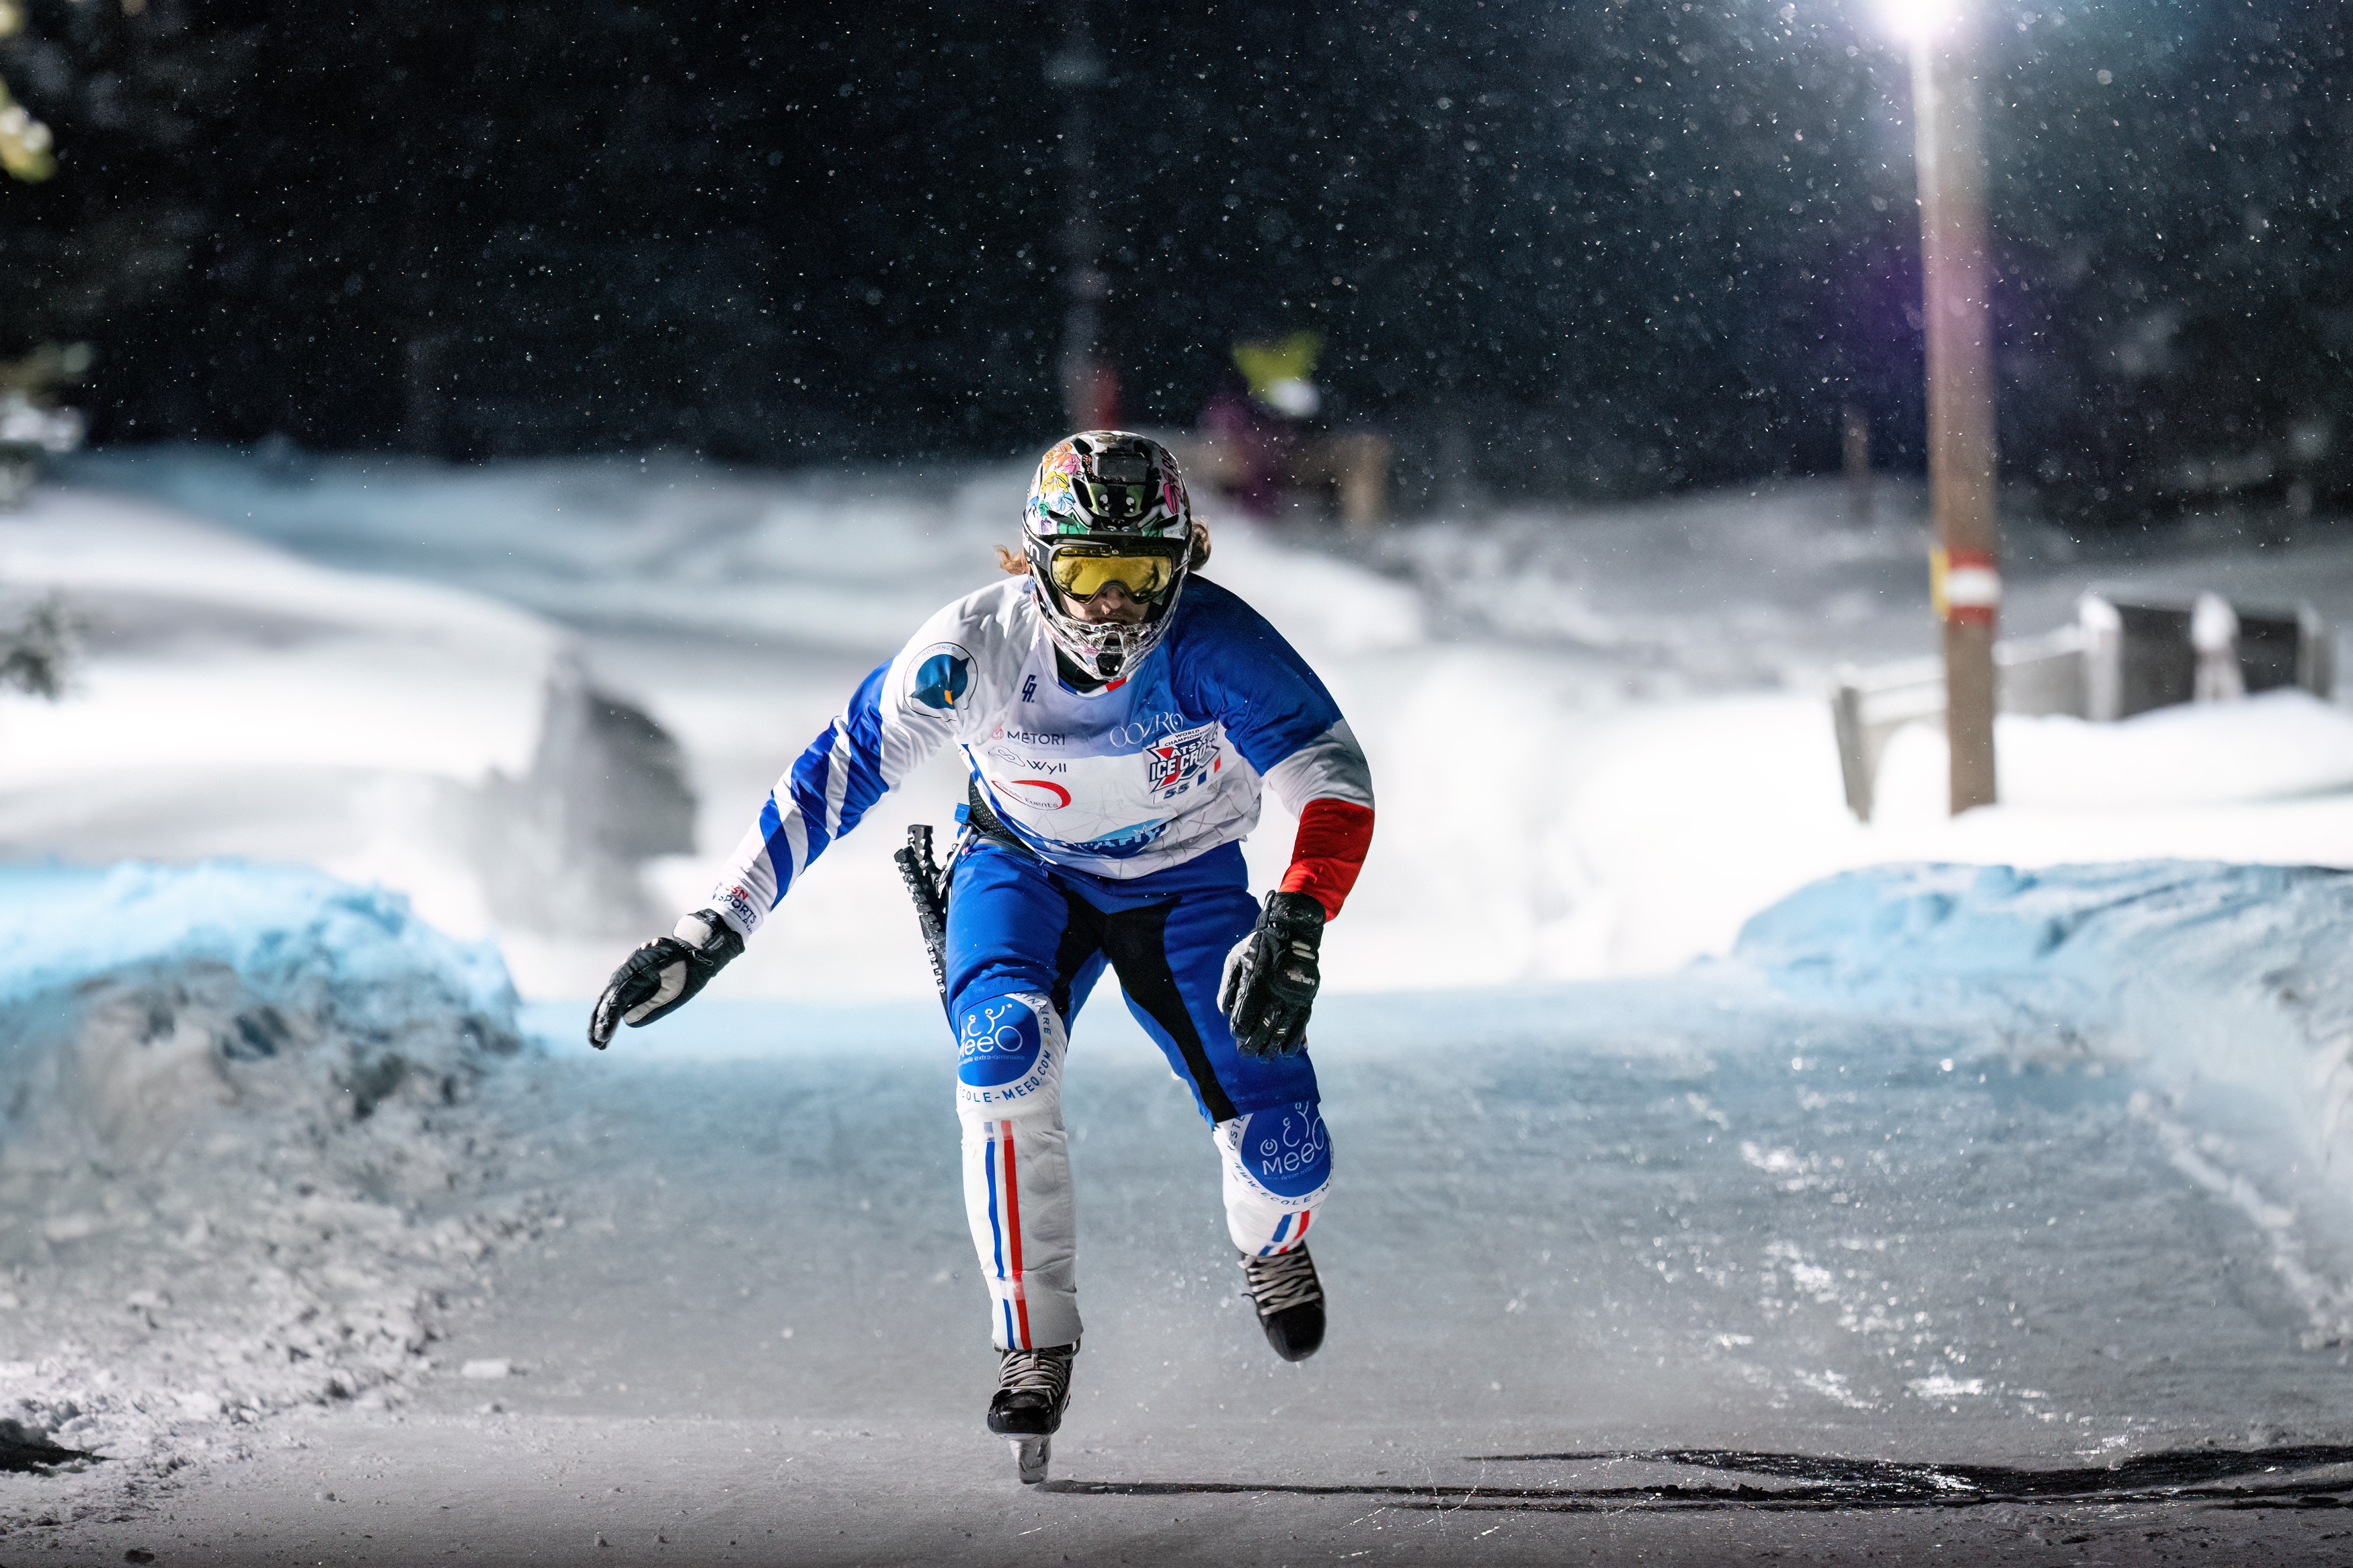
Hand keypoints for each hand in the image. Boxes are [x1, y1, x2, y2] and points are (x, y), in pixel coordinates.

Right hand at [588, 910, 744, 1047]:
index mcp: (635, 972)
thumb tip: (627, 1020)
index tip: (603, 1037)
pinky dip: (609, 1013)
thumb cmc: (684, 971)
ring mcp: (624, 976)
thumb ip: (651, 1005)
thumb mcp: (672, 990)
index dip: (608, 1020)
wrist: (689, 954)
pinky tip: (606, 1029)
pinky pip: (614, 997)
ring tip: (598, 1043)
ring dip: (601, 1020)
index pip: (616, 1000)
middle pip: (606, 1000)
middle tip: (597, 1044)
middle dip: (599, 1023)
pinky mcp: (627, 980)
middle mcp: (624, 972)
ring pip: (607, 999)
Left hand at [1220, 891, 1325, 1058]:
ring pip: (1282, 1030)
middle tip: (1246, 1053)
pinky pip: (1302, 1025)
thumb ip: (1228, 986)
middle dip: (1253, 1044)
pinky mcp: (1307, 998)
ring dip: (1272, 1047)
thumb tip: (1224, 1012)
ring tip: (1264, 1058)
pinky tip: (1287, 1052)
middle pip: (1263, 1027)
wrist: (1292, 931)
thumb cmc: (1258, 946)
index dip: (1239, 1030)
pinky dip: (1295, 1041)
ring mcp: (1293, 996)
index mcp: (1255, 980)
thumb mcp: (1235, 959)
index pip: (1244, 1015)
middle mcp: (1275, 991)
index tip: (1237, 1035)